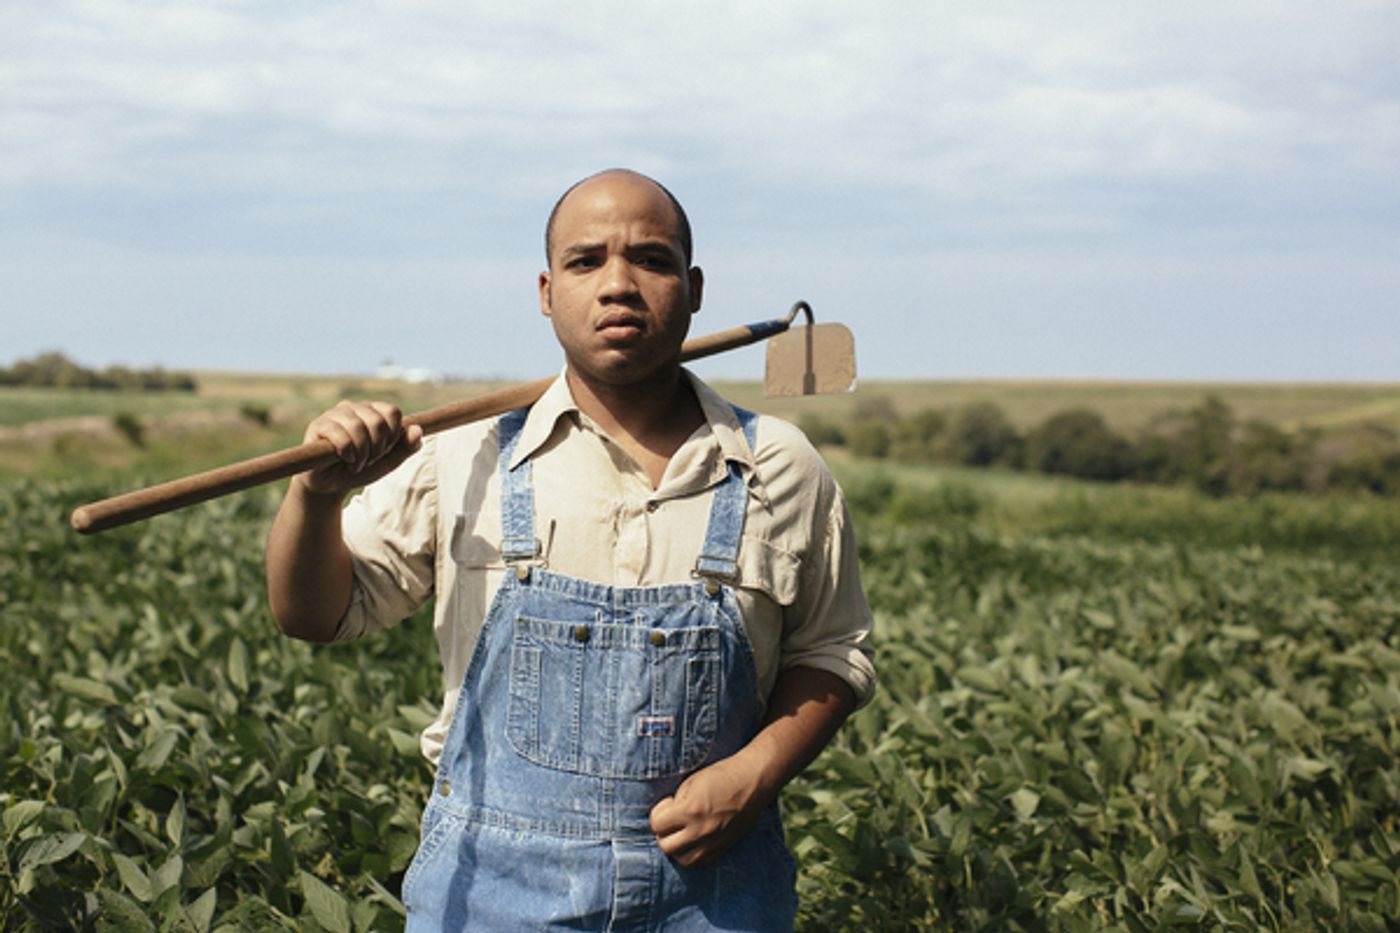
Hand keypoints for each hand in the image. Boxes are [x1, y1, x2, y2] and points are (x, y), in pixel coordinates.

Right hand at [297, 400, 422, 497]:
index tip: (385, 451)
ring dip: (362, 454)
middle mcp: (353, 407)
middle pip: (377, 422)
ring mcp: (334, 414)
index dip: (393, 436)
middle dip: (377, 449)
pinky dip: (347, 454)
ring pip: (358, 428)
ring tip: (357, 463)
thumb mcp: (388, 462)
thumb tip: (418, 429)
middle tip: (369, 460)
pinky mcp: (318, 425)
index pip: (392, 412)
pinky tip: (344, 460)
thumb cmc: (361, 469)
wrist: (331, 484)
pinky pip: (340, 437)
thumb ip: (406, 448)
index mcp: (372, 410)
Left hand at [649, 752, 773, 867]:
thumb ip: (676, 803)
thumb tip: (666, 817)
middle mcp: (701, 830)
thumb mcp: (692, 782)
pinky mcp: (724, 847)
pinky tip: (694, 840)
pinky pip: (701, 862)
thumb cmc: (722, 775)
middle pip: (666, 847)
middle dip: (664, 833)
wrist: (754, 781)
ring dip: (677, 848)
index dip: (658, 813)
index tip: (668, 804)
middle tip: (671, 820)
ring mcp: (714, 842)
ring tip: (681, 832)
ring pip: (682, 860)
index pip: (657, 825)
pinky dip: (693, 854)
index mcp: (691, 809)